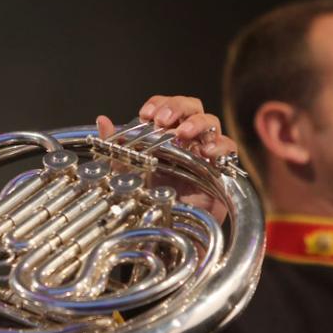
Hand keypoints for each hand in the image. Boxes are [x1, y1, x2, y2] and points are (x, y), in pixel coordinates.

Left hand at [95, 95, 236, 221]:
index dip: (159, 104)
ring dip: (197, 123)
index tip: (146, 114)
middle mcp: (188, 139)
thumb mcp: (126, 173)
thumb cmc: (150, 200)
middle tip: (163, 120)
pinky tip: (206, 151)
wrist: (167, 228)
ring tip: (183, 133)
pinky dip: (220, 145)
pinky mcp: (220, 169)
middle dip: (178, 107)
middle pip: (192, 107)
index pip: (168, 107)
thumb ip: (115, 147)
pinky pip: (229, 148)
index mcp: (166, 135)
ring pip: (211, 122)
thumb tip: (103, 120)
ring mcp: (205, 152)